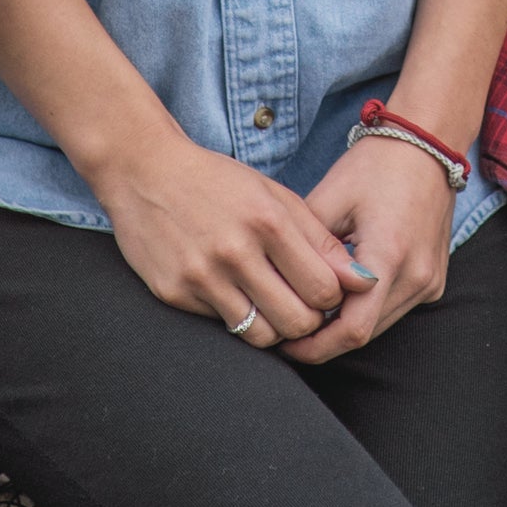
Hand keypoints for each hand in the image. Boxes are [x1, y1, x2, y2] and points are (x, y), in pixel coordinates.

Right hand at [88, 128, 365, 348]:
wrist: (145, 170)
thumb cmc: (218, 182)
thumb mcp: (274, 195)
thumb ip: (319, 239)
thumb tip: (362, 281)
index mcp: (268, 221)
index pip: (324, 289)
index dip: (333, 297)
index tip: (324, 289)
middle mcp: (236, 251)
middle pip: (298, 321)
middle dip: (308, 320)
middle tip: (302, 304)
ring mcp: (202, 276)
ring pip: (261, 335)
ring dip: (275, 328)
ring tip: (272, 306)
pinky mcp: (175, 294)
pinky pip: (222, 326)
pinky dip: (236, 317)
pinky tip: (233, 293)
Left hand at [285, 134, 458, 362]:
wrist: (427, 144)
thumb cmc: (374, 165)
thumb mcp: (328, 199)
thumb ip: (304, 249)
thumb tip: (277, 287)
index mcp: (389, 255)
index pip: (351, 329)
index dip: (315, 346)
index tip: (285, 343)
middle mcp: (416, 276)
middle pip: (364, 333)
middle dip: (325, 339)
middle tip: (289, 332)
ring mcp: (430, 280)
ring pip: (380, 326)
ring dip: (346, 326)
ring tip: (311, 313)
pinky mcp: (434, 279)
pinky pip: (395, 309)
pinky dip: (367, 310)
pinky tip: (342, 295)